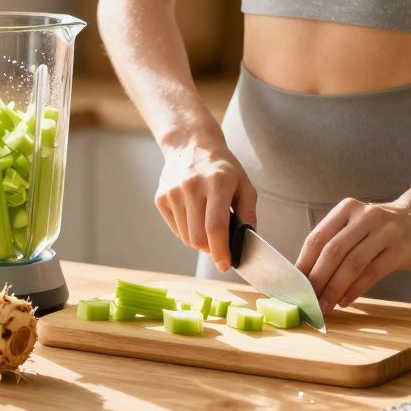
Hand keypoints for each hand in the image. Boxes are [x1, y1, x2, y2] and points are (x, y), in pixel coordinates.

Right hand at [155, 142, 256, 272]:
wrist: (191, 145)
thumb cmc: (222, 168)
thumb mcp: (244, 185)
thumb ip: (248, 214)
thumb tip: (246, 242)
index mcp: (217, 183)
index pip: (216, 226)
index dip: (221, 251)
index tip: (225, 265)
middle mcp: (191, 186)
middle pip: (198, 237)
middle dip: (211, 250)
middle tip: (220, 247)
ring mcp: (173, 192)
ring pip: (186, 238)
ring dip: (199, 241)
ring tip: (207, 225)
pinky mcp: (161, 198)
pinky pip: (176, 230)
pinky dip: (187, 232)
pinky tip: (195, 217)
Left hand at [295, 197, 410, 311]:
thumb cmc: (383, 228)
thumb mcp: (358, 225)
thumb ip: (336, 243)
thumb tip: (307, 277)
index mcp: (347, 209)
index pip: (317, 238)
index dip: (303, 265)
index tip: (293, 287)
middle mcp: (364, 217)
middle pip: (332, 252)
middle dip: (316, 280)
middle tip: (307, 301)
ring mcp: (384, 232)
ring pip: (352, 264)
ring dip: (334, 289)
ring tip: (324, 306)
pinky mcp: (400, 249)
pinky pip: (372, 273)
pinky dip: (355, 290)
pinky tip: (345, 301)